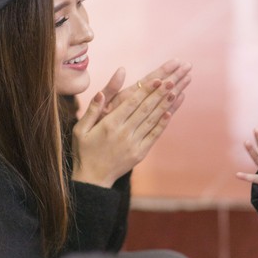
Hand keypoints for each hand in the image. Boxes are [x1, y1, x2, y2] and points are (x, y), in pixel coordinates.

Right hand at [71, 61, 190, 186]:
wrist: (93, 178)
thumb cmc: (84, 151)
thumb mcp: (81, 129)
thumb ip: (92, 110)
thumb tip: (100, 93)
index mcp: (110, 125)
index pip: (131, 103)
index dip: (145, 91)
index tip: (157, 79)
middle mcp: (124, 133)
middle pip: (145, 109)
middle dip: (159, 94)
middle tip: (172, 80)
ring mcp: (134, 144)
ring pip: (152, 121)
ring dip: (165, 105)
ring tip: (176, 91)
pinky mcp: (140, 153)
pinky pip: (153, 136)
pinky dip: (162, 124)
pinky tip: (170, 112)